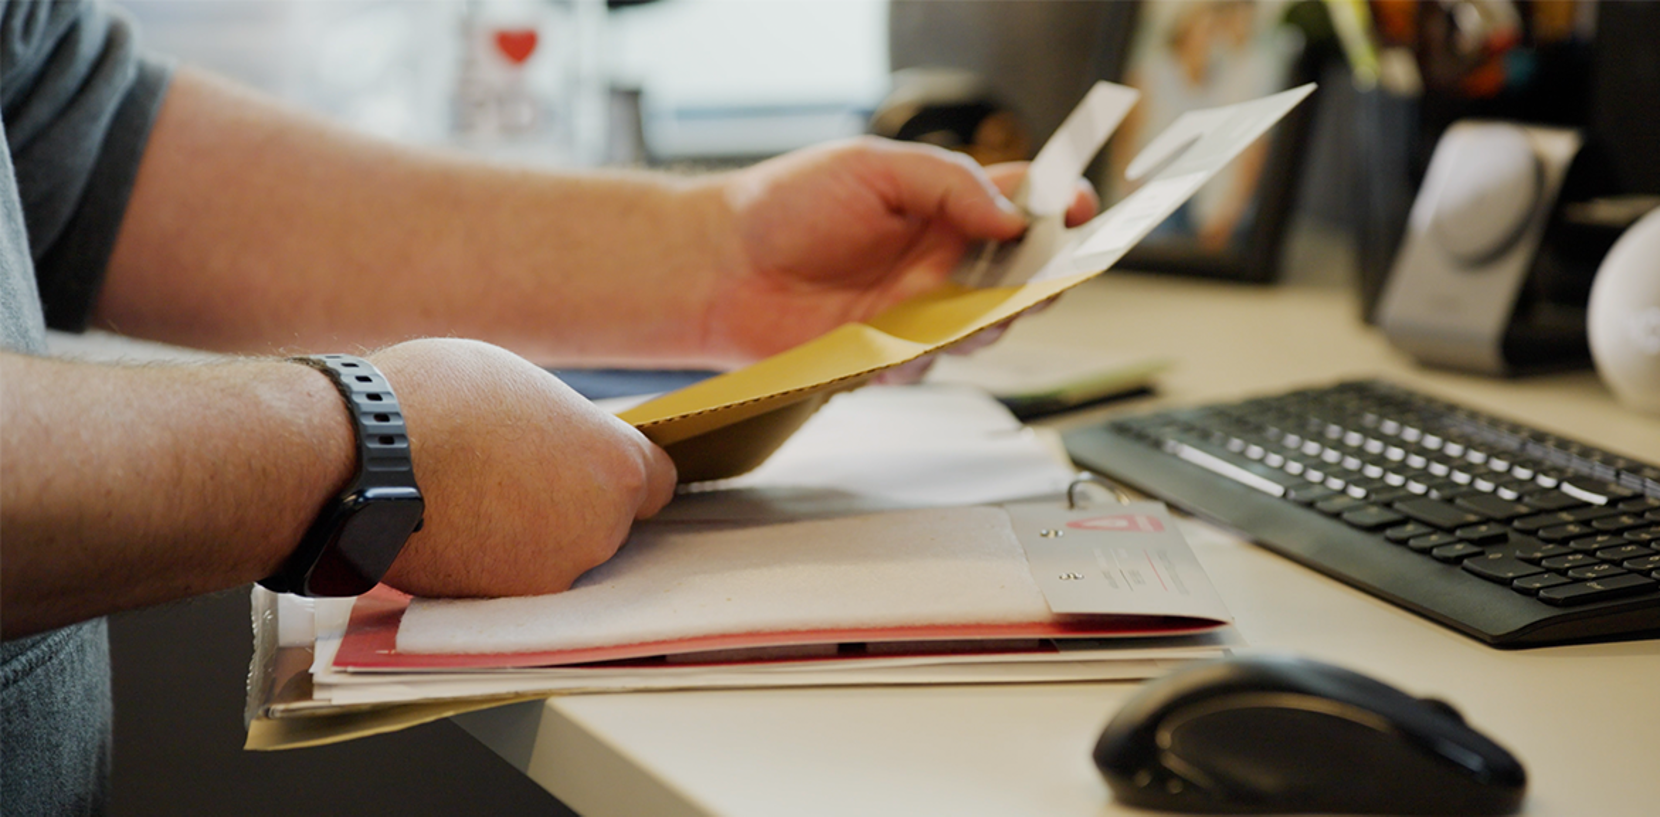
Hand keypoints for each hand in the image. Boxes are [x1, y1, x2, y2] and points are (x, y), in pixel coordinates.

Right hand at [369, 339, 675, 596]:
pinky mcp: (503, 605)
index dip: (623, 475)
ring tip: (477, 498)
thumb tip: (566, 443)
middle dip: (574, 505)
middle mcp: (601, 530)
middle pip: (608, 523)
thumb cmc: (439, 401)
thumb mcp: (523, 387)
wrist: (363, 456)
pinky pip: (514, 582)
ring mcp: (553, 574)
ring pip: (560, 556)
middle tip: (519, 476)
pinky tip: (456, 527)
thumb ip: (564, 428)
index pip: (657, 484)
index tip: (596, 468)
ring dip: (533, 537)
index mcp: (618, 466)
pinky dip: (494, 563)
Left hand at [700, 137, 1097, 364]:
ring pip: (984, 330)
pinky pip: (927, 367)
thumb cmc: (782, 205)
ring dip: (980, 323)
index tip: (1080, 211)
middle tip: (1040, 276)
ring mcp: (915, 311)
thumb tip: (1012, 212)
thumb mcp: (873, 165)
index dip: (1061, 209)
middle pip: (1022, 277)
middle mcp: (938, 260)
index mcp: (943, 204)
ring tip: (950, 308)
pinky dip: (917, 358)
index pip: (1023, 204)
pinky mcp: (886, 354)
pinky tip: (887, 341)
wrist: (717, 267)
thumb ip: (951, 182)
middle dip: (1041, 279)